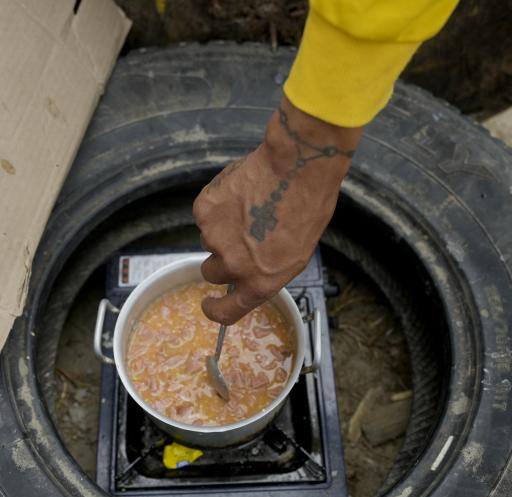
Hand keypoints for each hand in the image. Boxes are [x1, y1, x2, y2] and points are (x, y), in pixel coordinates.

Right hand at [193, 95, 362, 324]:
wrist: (297, 169)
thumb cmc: (307, 209)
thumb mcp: (295, 255)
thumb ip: (266, 270)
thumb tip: (250, 272)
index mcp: (260, 283)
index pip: (225, 312)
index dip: (214, 309)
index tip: (209, 304)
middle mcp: (234, 266)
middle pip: (211, 273)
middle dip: (220, 258)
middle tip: (238, 237)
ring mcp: (215, 238)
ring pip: (209, 239)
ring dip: (222, 228)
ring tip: (250, 207)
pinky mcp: (204, 211)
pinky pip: (205, 214)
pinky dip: (218, 206)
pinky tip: (241, 193)